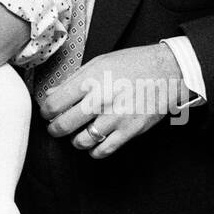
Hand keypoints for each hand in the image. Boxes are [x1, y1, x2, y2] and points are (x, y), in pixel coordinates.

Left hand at [38, 43, 185, 158]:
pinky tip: (93, 143)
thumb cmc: (133, 64)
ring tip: (76, 134)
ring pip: (82, 141)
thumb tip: (52, 93)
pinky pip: (104, 150)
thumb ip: (73, 80)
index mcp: (90, 80)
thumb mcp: (99, 63)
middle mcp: (101, 100)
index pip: (54, 103)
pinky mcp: (130, 131)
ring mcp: (115, 117)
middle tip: (54, 127)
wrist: (167, 71)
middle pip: (64, 125)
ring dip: (74, 140)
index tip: (47, 112)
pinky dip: (94, 151)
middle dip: (54, 129)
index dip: (46, 111)